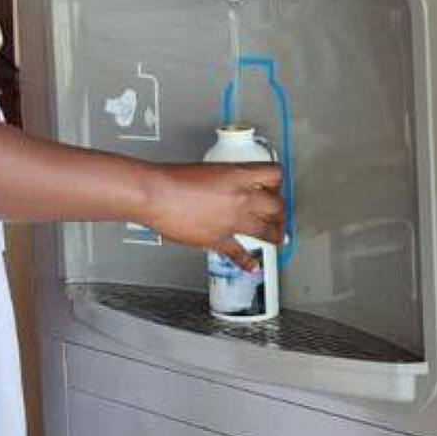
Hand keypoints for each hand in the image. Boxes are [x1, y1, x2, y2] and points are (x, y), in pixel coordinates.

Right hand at [144, 163, 285, 268]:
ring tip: (277, 237)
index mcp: (239, 176)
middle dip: (279, 211)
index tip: (276, 187)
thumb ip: (224, 181)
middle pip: (276, 205)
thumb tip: (228, 189)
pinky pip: (240, 253)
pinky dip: (247, 262)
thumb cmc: (172, 179)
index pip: (273, 175)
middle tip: (279, 214)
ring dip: (275, 234)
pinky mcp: (219, 240)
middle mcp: (242, 198)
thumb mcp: (208, 169)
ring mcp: (232, 221)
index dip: (277, 182)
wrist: (157, 195)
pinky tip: (252, 265)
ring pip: (267, 230)